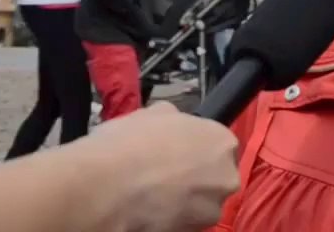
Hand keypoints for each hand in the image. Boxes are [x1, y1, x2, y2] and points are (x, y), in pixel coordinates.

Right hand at [88, 103, 238, 230]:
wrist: (107, 187)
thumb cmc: (128, 143)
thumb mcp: (151, 113)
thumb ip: (173, 118)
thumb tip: (172, 120)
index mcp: (221, 141)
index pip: (217, 144)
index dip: (193, 148)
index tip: (175, 153)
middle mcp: (226, 176)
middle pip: (214, 176)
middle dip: (193, 176)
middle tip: (162, 173)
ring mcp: (212, 209)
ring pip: (201, 203)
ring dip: (182, 200)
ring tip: (151, 193)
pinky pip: (185, 223)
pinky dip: (171, 218)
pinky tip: (148, 209)